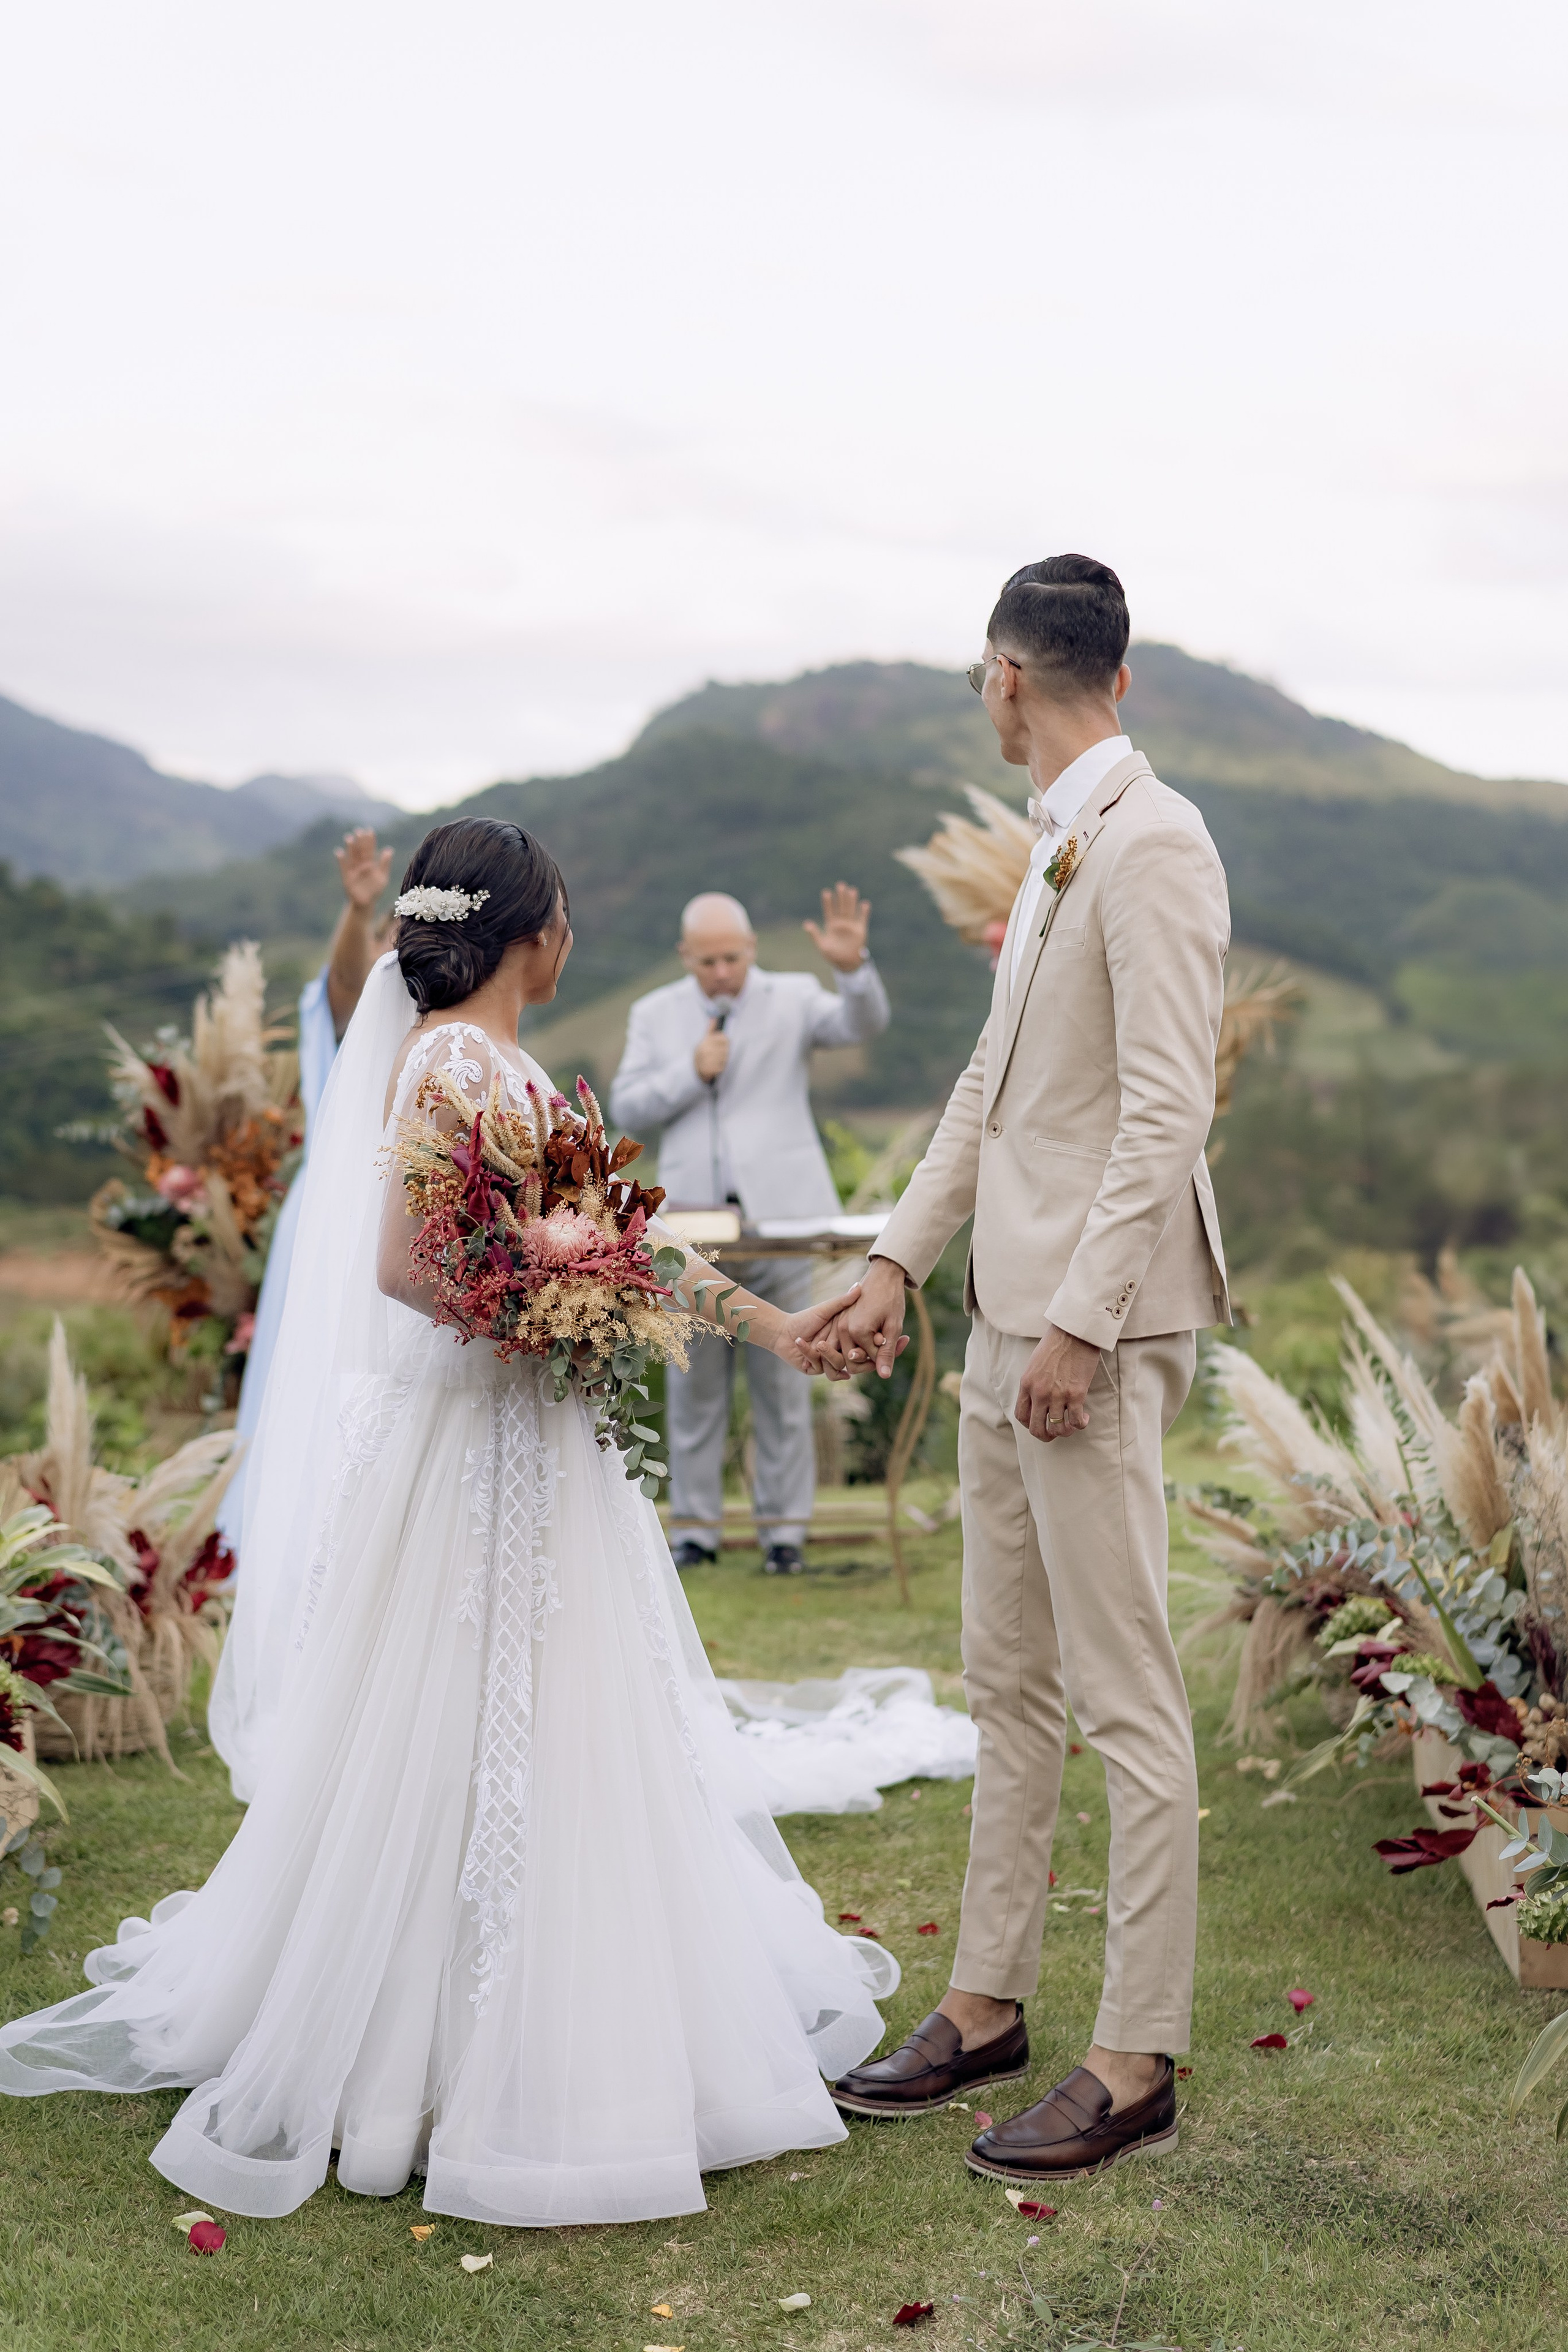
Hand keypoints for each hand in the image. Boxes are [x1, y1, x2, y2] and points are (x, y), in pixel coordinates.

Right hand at [335, 827, 392, 912]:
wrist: (365, 904)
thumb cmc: (375, 891)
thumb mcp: (382, 878)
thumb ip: (384, 864)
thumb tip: (389, 850)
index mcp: (370, 864)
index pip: (369, 850)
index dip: (369, 841)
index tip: (369, 830)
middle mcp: (360, 865)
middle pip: (360, 851)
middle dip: (359, 841)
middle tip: (358, 830)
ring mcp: (353, 870)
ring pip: (351, 857)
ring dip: (350, 847)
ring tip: (349, 837)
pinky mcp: (346, 877)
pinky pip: (343, 867)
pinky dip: (341, 860)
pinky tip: (339, 852)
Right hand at [694, 1019, 729, 1080]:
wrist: (692, 1067)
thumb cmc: (702, 1051)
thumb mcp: (705, 1039)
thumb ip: (710, 1028)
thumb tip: (714, 1018)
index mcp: (707, 1041)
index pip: (725, 1040)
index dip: (726, 1043)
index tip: (722, 1046)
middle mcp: (706, 1049)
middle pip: (726, 1050)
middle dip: (725, 1053)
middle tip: (720, 1055)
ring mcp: (707, 1060)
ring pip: (725, 1059)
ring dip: (724, 1061)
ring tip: (718, 1061)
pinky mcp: (708, 1069)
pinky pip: (722, 1068)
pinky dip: (721, 1068)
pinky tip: (716, 1067)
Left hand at [774, 1285, 863, 1371]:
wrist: (783, 1331)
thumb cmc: (805, 1318)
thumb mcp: (826, 1309)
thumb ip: (843, 1301)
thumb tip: (859, 1286)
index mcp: (845, 1340)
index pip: (861, 1347)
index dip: (865, 1346)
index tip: (873, 1339)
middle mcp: (838, 1353)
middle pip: (852, 1360)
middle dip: (849, 1353)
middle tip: (846, 1346)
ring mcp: (827, 1363)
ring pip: (836, 1367)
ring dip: (827, 1354)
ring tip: (818, 1343)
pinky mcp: (814, 1369)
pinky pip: (819, 1368)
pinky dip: (808, 1353)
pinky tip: (800, 1342)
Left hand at [803, 881, 870, 972]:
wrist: (846, 964)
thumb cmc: (833, 956)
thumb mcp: (822, 945)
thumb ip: (815, 934)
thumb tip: (806, 924)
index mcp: (831, 926)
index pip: (829, 911)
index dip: (828, 902)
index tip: (826, 892)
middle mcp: (841, 923)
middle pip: (841, 907)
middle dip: (840, 897)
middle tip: (840, 884)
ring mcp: (851, 926)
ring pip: (851, 910)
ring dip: (851, 901)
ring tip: (852, 890)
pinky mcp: (860, 930)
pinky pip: (862, 919)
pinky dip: (864, 912)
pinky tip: (864, 903)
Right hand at [826, 1255, 910, 1379]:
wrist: (883, 1276)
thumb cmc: (891, 1299)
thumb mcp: (893, 1327)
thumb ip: (886, 1353)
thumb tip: (883, 1376)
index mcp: (855, 1331)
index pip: (867, 1360)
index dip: (884, 1355)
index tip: (898, 1340)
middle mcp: (841, 1329)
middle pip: (851, 1361)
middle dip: (869, 1357)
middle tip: (886, 1339)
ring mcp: (837, 1324)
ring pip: (844, 1354)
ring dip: (860, 1352)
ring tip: (878, 1336)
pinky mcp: (837, 1320)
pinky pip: (841, 1343)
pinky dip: (853, 1344)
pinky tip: (870, 1334)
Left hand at [1014, 1322, 1100, 1442]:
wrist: (1073, 1332)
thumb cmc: (1055, 1344)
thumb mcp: (1034, 1364)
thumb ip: (1033, 1383)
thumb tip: (1037, 1400)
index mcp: (1026, 1384)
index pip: (1021, 1416)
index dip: (1030, 1424)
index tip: (1039, 1422)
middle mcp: (1039, 1393)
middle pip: (1036, 1429)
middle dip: (1045, 1435)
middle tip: (1054, 1432)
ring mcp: (1057, 1395)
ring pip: (1057, 1429)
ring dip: (1065, 1431)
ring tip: (1071, 1424)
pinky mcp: (1076, 1394)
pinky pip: (1076, 1421)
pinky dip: (1080, 1424)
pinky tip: (1083, 1417)